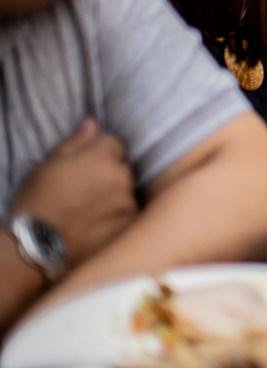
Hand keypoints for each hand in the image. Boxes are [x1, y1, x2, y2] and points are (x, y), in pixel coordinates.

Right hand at [9, 119, 136, 268]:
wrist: (34, 246)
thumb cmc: (36, 202)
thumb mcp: (48, 165)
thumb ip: (76, 142)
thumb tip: (93, 123)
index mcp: (102, 157)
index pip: (115, 144)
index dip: (100, 155)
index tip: (85, 170)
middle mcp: (121, 176)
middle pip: (124, 168)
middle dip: (110, 176)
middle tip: (86, 193)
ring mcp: (128, 202)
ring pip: (128, 192)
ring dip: (116, 198)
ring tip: (89, 213)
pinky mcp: (129, 226)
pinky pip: (130, 215)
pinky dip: (118, 219)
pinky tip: (98, 227)